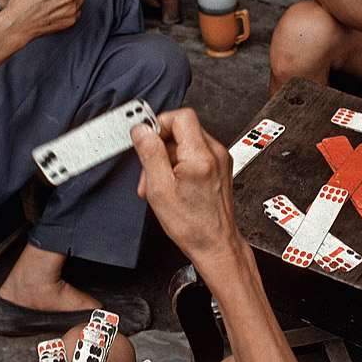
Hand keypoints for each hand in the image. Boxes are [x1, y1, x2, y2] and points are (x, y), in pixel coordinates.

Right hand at [132, 107, 242, 270]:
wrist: (215, 245)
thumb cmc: (192, 226)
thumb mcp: (160, 189)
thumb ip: (150, 154)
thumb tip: (142, 131)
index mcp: (201, 156)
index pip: (181, 116)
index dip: (160, 124)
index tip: (148, 139)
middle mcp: (215, 153)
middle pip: (182, 130)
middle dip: (160, 147)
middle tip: (149, 171)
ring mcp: (220, 160)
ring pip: (186, 143)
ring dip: (168, 159)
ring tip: (159, 184)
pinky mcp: (220, 167)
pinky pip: (195, 155)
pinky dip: (180, 166)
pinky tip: (173, 185)